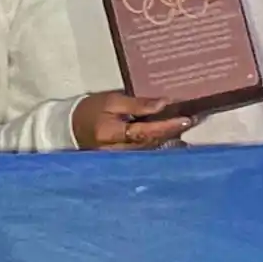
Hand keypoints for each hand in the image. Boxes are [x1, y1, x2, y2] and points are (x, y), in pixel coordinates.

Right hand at [71, 92, 193, 149]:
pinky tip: (172, 139)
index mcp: (111, 133)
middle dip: (172, 133)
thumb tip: (163, 103)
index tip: (185, 120)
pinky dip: (158, 144)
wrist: (70, 128)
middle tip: (192, 121)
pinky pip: (144, 153)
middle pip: (151, 143)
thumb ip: (137, 104)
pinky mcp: (123, 161)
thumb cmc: (91, 110)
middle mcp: (116, 150)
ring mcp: (120, 159)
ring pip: (150, 150)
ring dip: (168, 139)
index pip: (144, 131)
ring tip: (185, 128)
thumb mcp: (111, 100)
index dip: (166, 126)